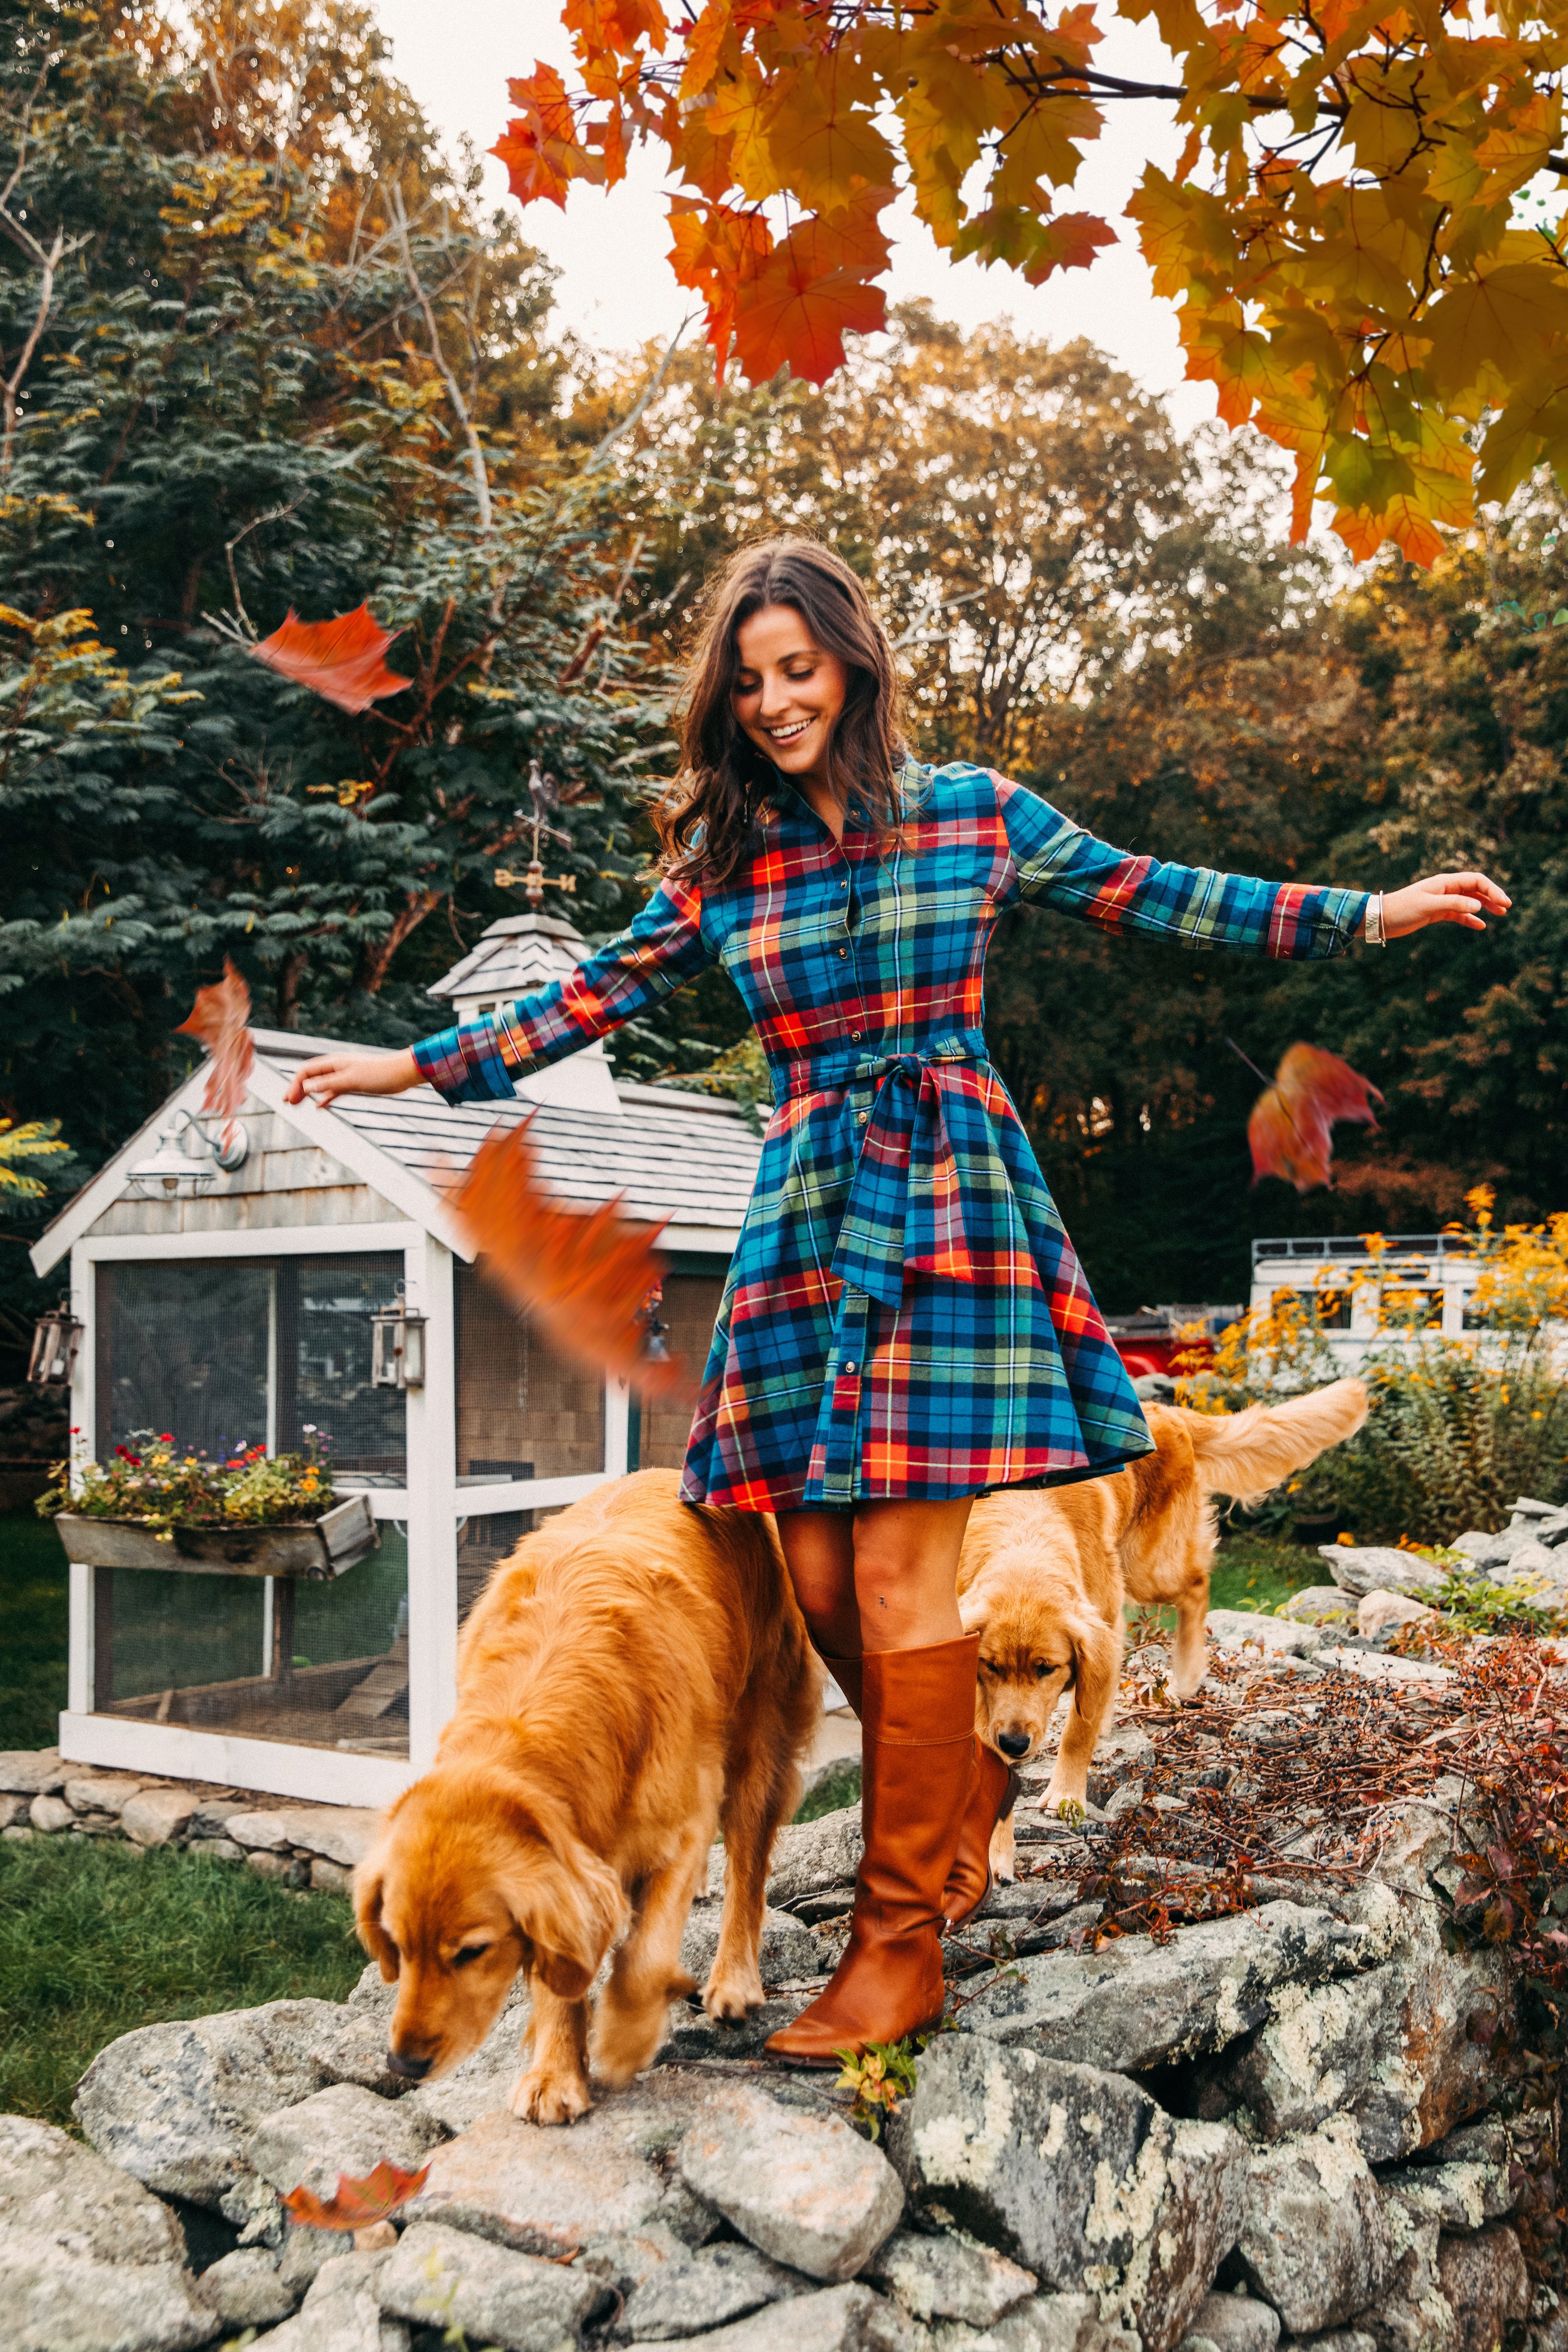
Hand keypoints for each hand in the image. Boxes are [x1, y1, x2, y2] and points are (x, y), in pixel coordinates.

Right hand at [283, 1048, 420, 1108]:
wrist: (403, 1072)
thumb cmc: (379, 1073)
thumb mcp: (351, 1080)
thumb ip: (328, 1084)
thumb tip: (305, 1088)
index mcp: (334, 1063)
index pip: (306, 1072)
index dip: (294, 1085)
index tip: (288, 1100)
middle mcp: (337, 1067)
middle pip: (310, 1077)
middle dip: (297, 1089)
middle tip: (287, 1103)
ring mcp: (345, 1075)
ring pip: (321, 1084)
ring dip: (308, 1094)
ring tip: (297, 1105)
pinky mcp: (354, 1083)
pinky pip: (334, 1090)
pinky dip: (325, 1098)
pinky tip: (319, 1106)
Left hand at [1377, 872, 1510, 939]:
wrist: (1380, 918)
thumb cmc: (1402, 909)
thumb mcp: (1429, 906)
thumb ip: (1454, 904)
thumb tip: (1479, 906)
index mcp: (1444, 882)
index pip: (1476, 881)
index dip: (1492, 889)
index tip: (1504, 902)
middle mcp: (1445, 889)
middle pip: (1475, 889)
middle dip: (1492, 897)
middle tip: (1507, 908)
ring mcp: (1441, 900)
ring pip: (1469, 902)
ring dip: (1484, 907)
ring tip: (1499, 915)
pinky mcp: (1436, 913)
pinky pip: (1458, 914)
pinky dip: (1470, 919)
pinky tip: (1481, 926)